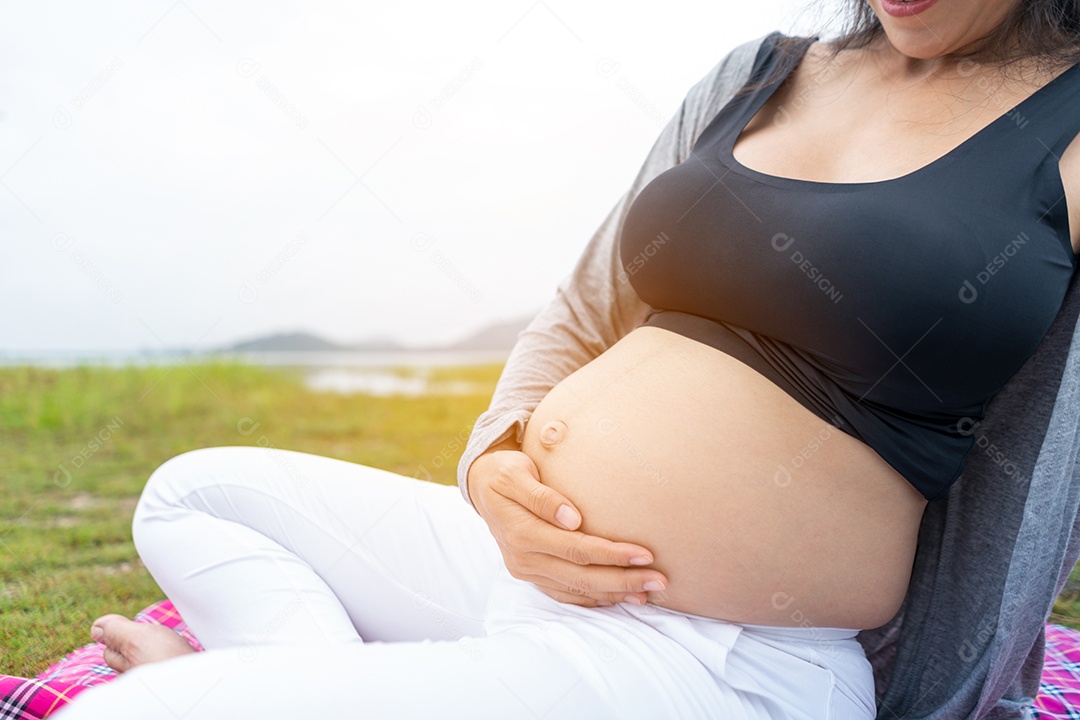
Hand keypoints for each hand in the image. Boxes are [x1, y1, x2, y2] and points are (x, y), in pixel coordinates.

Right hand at [468, 441, 667, 607]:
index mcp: (520, 533)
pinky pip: (565, 594)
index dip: (611, 553)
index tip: (644, 553)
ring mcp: (526, 570)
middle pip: (581, 576)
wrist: (481, 486)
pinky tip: (618, 597)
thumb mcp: (515, 473)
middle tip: (659, 580)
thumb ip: (541, 496)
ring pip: (575, 590)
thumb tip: (571, 518)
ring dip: (613, 594)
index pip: (575, 549)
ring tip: (647, 593)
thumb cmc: (504, 473)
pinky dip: (593, 599)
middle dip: (622, 580)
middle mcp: (523, 558)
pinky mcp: (531, 575)